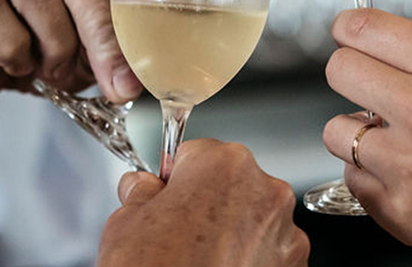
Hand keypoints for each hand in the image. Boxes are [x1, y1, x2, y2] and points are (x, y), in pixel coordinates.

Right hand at [0, 0, 141, 103]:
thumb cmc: (22, 35)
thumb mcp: (80, 31)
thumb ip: (114, 30)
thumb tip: (148, 69)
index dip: (135, 17)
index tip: (144, 68)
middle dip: (104, 33)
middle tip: (115, 83)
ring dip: (54, 42)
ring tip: (50, 69)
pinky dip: (11, 47)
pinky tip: (13, 61)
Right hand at [97, 139, 308, 266]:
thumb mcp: (125, 222)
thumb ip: (140, 191)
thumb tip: (143, 186)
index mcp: (224, 164)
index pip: (197, 154)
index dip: (177, 178)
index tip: (166, 195)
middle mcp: (264, 191)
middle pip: (231, 185)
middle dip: (206, 204)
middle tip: (178, 235)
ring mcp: (285, 233)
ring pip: (253, 219)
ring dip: (231, 233)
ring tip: (199, 259)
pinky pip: (269, 253)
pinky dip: (249, 261)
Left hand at [322, 9, 411, 266]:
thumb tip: (375, 48)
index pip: (362, 27)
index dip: (349, 32)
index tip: (347, 37)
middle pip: (339, 70)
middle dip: (352, 79)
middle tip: (373, 94)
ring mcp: (407, 160)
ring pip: (336, 129)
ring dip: (359, 136)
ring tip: (401, 147)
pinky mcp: (397, 208)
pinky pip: (353, 178)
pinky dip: (373, 180)